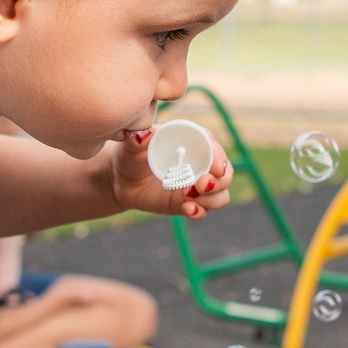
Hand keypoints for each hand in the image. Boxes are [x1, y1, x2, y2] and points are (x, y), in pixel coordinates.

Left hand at [106, 128, 233, 219]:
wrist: (122, 181)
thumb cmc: (130, 155)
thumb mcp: (130, 145)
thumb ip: (137, 139)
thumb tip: (143, 135)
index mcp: (192, 141)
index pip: (212, 145)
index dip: (218, 155)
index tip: (215, 166)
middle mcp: (201, 162)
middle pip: (225, 172)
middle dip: (219, 181)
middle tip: (200, 185)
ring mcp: (198, 185)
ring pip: (221, 193)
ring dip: (211, 198)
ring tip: (188, 198)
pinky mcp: (191, 203)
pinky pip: (205, 210)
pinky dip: (200, 211)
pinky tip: (187, 209)